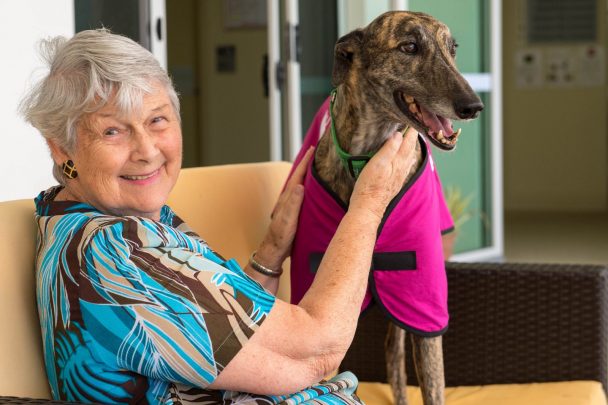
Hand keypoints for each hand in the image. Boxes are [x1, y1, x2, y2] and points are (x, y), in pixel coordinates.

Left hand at [256, 147, 313, 268]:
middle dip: (307, 163)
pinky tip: (314, 189)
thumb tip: (300, 185)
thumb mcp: (288, 220)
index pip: (298, 174)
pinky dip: (309, 186)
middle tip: (317, 152)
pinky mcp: (294, 211)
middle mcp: (288, 198)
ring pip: (301, 183)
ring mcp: (291, 204)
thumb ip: (293, 203)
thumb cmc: (280, 237)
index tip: (314, 148)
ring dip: (308, 174)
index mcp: (288, 197)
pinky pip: (303, 193)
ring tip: (318, 165)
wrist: (275, 251)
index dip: (306, 161)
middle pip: (299, 176)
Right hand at [349, 127, 417, 220]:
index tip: (414, 119)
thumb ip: (389, 149)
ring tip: (413, 140)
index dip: (411, 131)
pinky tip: (408, 160)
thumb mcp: (378, 164)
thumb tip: (399, 134)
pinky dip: (408, 158)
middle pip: (410, 149)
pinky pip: (405, 166)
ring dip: (411, 147)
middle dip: (413, 137)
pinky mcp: (394, 182)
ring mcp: (399, 176)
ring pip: (409, 157)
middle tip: (415, 126)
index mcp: (399, 161)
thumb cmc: (370, 186)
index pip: (408, 142)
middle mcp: (402, 168)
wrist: (368, 207)